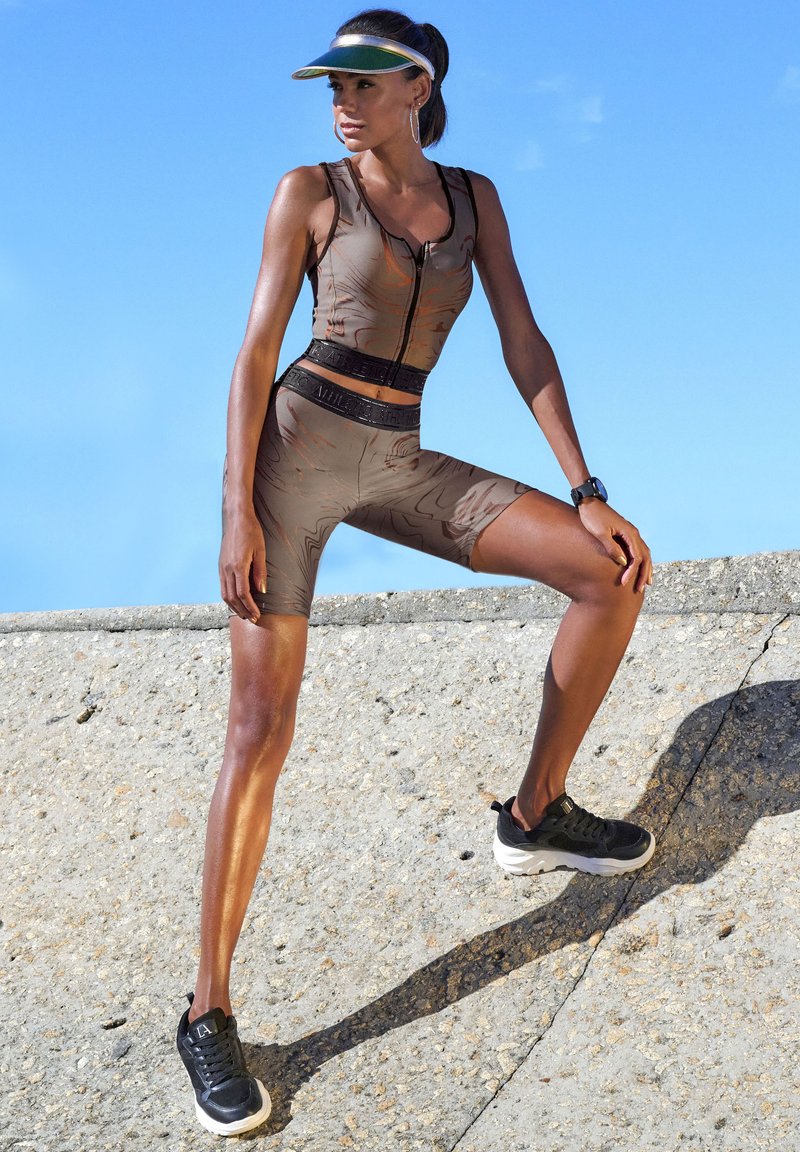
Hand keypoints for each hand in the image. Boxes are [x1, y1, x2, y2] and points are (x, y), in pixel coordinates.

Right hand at [219, 507, 267, 622]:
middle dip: (242, 610)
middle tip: (253, 619)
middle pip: (232, 597)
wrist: (236, 517)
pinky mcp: (220, 565)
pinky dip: (229, 597)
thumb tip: (262, 591)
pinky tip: (236, 601)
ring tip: (244, 614)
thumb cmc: (251, 531)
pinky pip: (222, 586)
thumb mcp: (261, 551)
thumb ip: (260, 572)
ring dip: (234, 606)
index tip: (257, 615)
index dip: (250, 607)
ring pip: (224, 594)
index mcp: (238, 566)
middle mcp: (227, 569)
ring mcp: (221, 567)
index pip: (243, 594)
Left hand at [577, 498, 652, 592]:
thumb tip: (623, 563)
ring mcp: (631, 533)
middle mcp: (634, 533)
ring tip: (644, 583)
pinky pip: (637, 550)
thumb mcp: (600, 533)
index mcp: (630, 533)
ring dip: (645, 569)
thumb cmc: (592, 517)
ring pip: (644, 553)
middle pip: (645, 557)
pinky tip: (637, 569)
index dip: (631, 572)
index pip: (636, 557)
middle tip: (639, 589)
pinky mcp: (625, 534)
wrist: (589, 503)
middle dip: (643, 574)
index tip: (623, 583)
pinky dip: (640, 561)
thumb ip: (612, 548)